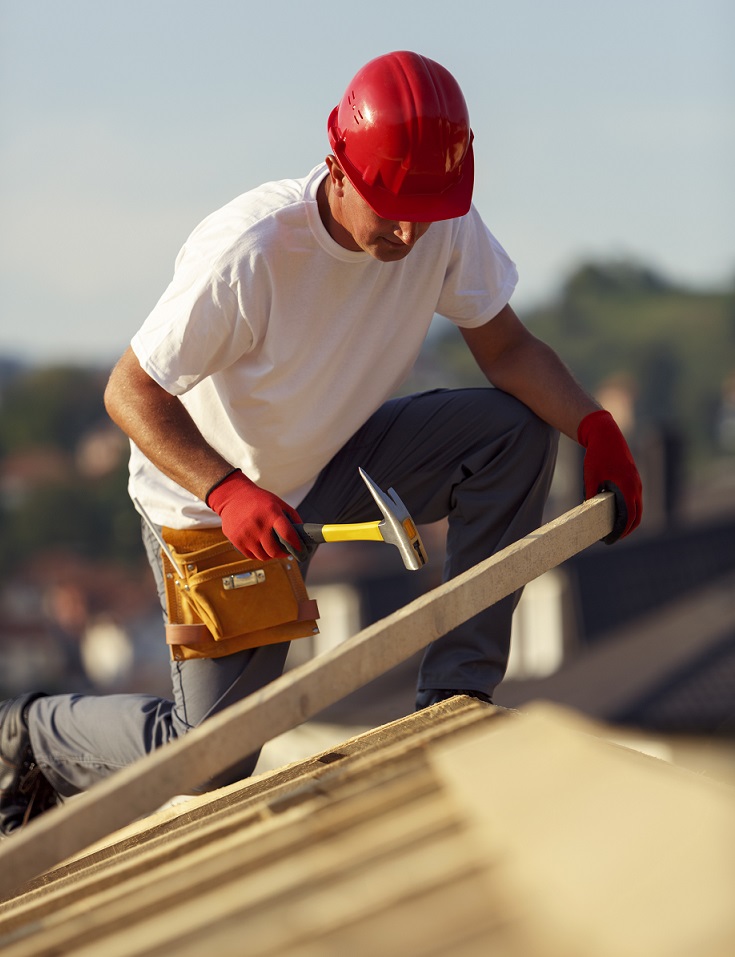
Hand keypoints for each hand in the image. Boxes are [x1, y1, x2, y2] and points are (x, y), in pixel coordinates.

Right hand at [206, 470, 305, 560]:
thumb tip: (302, 535)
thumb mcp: (278, 502)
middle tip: (284, 550)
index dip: (296, 546)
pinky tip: (258, 543)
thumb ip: (292, 517)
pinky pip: (251, 556)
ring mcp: (246, 534)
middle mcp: (258, 525)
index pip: (287, 535)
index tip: (301, 551)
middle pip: (275, 551)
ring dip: (269, 553)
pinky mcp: (236, 541)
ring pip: (263, 556)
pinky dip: (257, 553)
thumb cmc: (259, 500)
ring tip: (269, 545)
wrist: (233, 496)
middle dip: (282, 553)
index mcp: (272, 514)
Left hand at [577, 410, 642, 542]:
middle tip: (613, 538)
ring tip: (614, 528)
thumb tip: (588, 512)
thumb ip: (590, 494)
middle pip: (637, 516)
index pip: (629, 517)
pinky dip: (630, 509)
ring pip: (638, 508)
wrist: (606, 435)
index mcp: (627, 487)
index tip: (610, 540)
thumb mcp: (590, 476)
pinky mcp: (634, 479)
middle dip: (627, 529)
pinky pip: (635, 499)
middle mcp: (636, 486)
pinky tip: (616, 513)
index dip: (620, 531)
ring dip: (629, 520)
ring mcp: (637, 482)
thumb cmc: (597, 455)